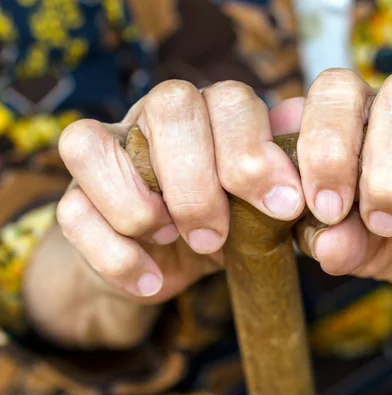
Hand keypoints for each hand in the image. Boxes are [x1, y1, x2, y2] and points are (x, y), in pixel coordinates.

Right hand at [57, 80, 306, 302]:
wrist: (171, 260)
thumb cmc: (231, 227)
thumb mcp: (267, 213)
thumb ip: (291, 189)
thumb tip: (306, 163)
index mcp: (215, 112)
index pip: (231, 100)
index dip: (256, 154)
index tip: (284, 207)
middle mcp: (159, 117)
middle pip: (170, 105)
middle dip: (200, 179)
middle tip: (219, 235)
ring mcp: (111, 150)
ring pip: (94, 142)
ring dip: (142, 206)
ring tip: (182, 243)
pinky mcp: (75, 197)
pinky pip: (72, 211)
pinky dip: (115, 255)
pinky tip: (152, 282)